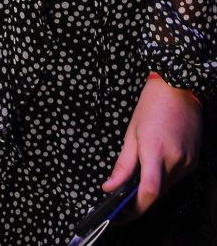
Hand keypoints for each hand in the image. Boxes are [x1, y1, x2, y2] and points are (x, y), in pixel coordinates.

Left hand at [102, 75, 201, 218]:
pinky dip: (163, 177)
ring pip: (167, 187)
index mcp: (155, 151)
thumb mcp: (131, 133)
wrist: (178, 88)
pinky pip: (176, 177)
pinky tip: (155, 163)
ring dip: (152, 186)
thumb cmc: (151, 106)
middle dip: (139, 199)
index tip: (120, 216)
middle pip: (157, 193)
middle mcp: (174, 159)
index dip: (135, 209)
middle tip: (123, 199)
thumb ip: (122, 165)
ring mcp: (187, 162)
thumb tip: (109, 187)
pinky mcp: (193, 161)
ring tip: (138, 174)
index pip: (149, 192)